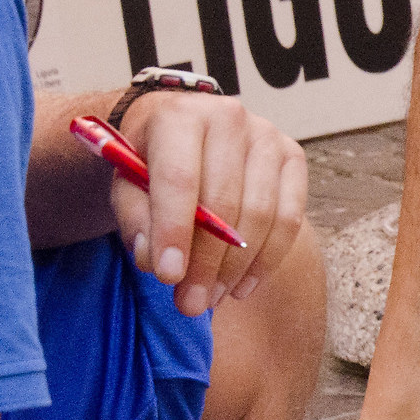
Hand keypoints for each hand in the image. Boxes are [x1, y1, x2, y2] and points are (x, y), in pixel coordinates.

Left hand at [112, 89, 307, 316]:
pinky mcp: (293, 157)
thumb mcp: (125, 184)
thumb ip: (135, 220)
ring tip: (212, 298)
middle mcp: (229, 117)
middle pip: (225, 201)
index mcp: (179, 115)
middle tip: (190, 304)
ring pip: (262, 214)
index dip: (174, 230)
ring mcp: (268, 136)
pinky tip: (242, 285)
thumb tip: (155, 260)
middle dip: (206, 261)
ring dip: (237, 267)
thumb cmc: (151, 161)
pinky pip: (290, 219)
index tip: (166, 276)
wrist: (185, 133)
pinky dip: (267, 260)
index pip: (180, 178)